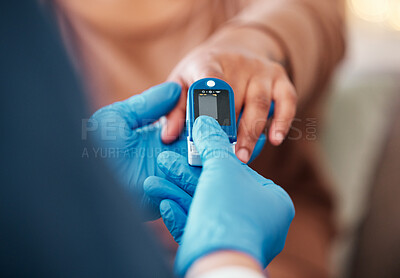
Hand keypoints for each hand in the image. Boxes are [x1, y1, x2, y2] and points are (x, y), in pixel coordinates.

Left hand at [89, 83, 265, 219]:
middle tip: (256, 107)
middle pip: (212, 130)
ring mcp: (186, 166)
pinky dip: (238, 160)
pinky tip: (259, 147)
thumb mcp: (117, 119)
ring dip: (242, 137)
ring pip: (220, 150)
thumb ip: (148, 103)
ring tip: (264, 126)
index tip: (230, 90)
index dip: (212, 100)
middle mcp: (178, 146)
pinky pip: (218, 172)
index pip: (194, 110)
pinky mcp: (192, 184)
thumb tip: (175, 87)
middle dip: (233, 120)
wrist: (96, 189)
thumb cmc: (99, 150)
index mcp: (162, 128)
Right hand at [146, 116, 294, 275]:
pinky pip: (197, 227)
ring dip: (176, 193)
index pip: (237, 171)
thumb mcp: (223, 169)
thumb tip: (206, 123)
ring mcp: (236, 236)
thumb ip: (213, 145)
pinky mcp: (217, 250)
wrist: (219, 263)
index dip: (210, 158)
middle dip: (184, 176)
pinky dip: (179, 214)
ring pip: (201, 207)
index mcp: (270, 200)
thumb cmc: (231, 213)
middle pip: (214, 189)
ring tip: (152, 182)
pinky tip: (164, 202)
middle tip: (166, 162)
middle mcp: (256, 219)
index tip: (191, 149)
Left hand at [162, 26, 296, 162]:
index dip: (209, 102)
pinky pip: (287, 99)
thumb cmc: (202, 73)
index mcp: (209, 62)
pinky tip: (275, 139)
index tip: (205, 129)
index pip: (210, 77)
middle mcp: (239, 63)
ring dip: (251, 131)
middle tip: (223, 156)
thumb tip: (168, 136)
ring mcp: (261, 70)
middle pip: (236, 97)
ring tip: (242, 156)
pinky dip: (283, 119)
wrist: (234, 49)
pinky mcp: (279, 78)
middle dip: (229, 129)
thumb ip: (175, 108)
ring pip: (260, 102)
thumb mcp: (182, 82)